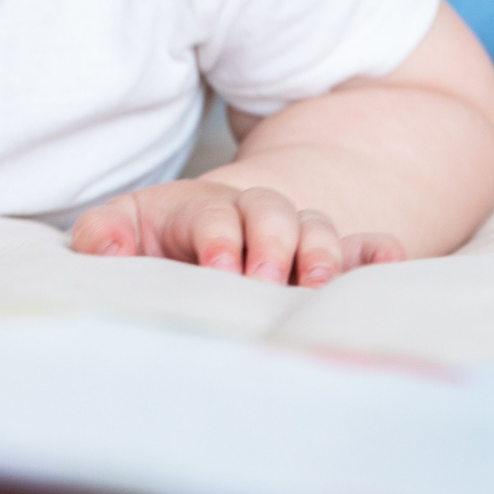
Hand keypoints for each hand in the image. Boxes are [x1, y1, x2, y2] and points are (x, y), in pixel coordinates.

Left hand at [68, 181, 404, 285]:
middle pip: (272, 211)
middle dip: (273, 243)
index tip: (219, 268)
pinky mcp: (328, 260)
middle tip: (266, 282)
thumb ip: (105, 235)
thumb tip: (107, 247)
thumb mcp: (121, 233)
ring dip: (323, 252)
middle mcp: (251, 216)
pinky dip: (376, 254)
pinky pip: (362, 247)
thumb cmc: (151, 248)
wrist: (191, 249)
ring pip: (317, 228)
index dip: (218, 235)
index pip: (213, 211)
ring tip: (319, 285)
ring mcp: (294, 237)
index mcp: (198, 207)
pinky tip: (389, 264)